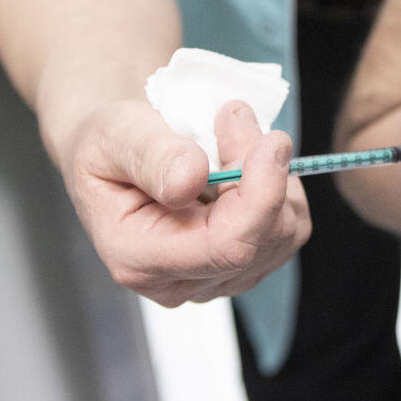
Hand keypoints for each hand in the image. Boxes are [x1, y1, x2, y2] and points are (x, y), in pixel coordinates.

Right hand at [64, 100, 310, 305]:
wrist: (118, 158)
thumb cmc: (110, 148)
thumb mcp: (114, 134)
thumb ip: (150, 155)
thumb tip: (191, 179)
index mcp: (138, 258)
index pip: (225, 247)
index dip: (261, 196)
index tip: (271, 141)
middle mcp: (180, 282)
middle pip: (261, 240)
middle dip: (264, 172)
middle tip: (235, 118)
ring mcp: (216, 278)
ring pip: (284, 232)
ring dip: (274, 174)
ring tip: (232, 135)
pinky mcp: (244, 263)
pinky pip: (289, 226)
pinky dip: (279, 185)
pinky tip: (245, 162)